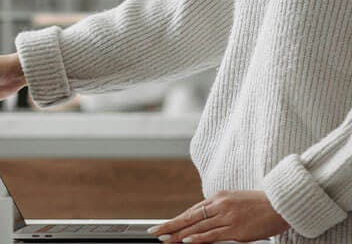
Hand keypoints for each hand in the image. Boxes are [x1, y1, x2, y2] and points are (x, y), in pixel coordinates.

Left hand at [146, 190, 289, 242]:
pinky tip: (186, 240)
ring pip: (197, 227)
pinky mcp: (236, 229)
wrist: (280, 203)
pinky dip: (198, 237)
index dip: (176, 219)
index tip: (164, 225)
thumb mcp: (234, 200)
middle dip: (171, 225)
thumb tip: (205, 217)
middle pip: (190, 217)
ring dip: (179, 234)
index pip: (192, 210)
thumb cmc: (259, 204)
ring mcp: (227, 217)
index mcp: (217, 197)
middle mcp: (219, 205)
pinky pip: (213, 234)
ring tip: (165, 239)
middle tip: (155, 232)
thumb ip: (219, 208)